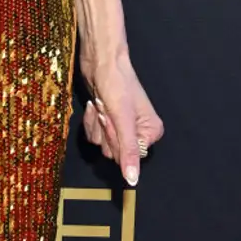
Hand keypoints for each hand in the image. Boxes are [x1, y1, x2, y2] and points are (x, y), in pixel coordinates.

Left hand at [82, 51, 163, 186]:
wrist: (98, 60)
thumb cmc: (116, 83)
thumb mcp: (123, 119)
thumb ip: (128, 151)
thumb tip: (133, 180)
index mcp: (150, 132)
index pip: (129, 157)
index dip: (117, 140)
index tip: (115, 120)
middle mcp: (137, 131)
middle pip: (114, 152)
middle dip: (106, 132)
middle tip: (106, 110)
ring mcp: (120, 126)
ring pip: (101, 143)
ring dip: (96, 125)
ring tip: (101, 104)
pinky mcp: (105, 119)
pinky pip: (94, 134)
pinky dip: (90, 120)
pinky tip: (94, 103)